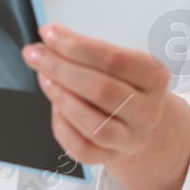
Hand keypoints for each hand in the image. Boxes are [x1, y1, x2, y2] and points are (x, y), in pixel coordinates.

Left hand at [22, 24, 189, 189]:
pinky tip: (55, 108)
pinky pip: (82, 148)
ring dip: (62, 97)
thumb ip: (84, 49)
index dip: (77, 46)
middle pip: (102, 89)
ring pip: (94, 124)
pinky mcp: (112, 156)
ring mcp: (131, 138)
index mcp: (154, 78)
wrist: (136, 118)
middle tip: (36, 55)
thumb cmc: (122, 83)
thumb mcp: (114, 61)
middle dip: (61, 68)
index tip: (49, 33)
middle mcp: (148, 111)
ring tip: (44, 78)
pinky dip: (63, 127)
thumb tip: (50, 37)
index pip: (114, 60)